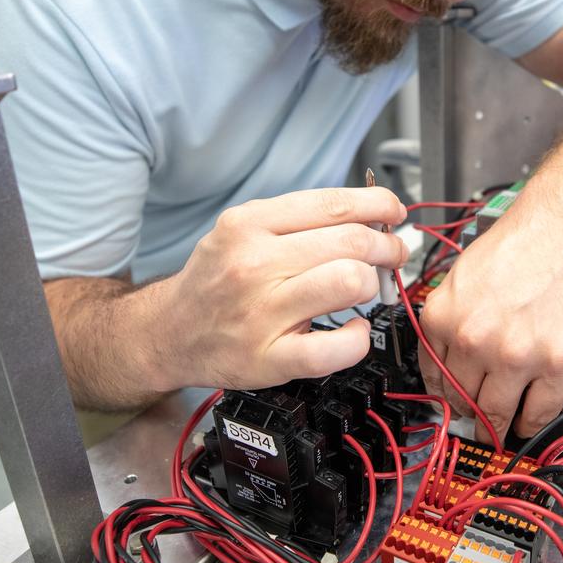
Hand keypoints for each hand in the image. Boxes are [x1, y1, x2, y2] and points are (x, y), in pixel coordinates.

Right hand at [154, 187, 407, 389]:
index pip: (334, 204)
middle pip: (350, 242)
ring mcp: (260, 313)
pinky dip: (357, 339)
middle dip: (386, 246)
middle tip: (392, 254)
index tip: (393, 212)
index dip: (378, 205)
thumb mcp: (242, 231)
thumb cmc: (217, 280)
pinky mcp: (268, 358)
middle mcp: (253, 264)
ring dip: (373, 284)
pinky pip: (334, 348)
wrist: (169, 333)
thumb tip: (368, 216)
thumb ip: (297, 221)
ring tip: (369, 287)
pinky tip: (351, 330)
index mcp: (249, 224)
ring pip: (348, 282)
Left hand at [417, 208, 562, 445]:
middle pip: (464, 400)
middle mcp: (474, 341)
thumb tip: (446, 363)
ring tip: (501, 428)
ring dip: (498, 425)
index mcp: (442, 318)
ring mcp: (517, 356)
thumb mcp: (461, 279)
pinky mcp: (557, 363)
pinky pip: (539, 412)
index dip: (446, 397)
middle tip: (477, 420)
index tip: (453, 406)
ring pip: (498, 413)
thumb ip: (449, 321)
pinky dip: (532, 424)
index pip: (435, 378)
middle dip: (471, 413)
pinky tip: (530, 421)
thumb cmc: (519, 245)